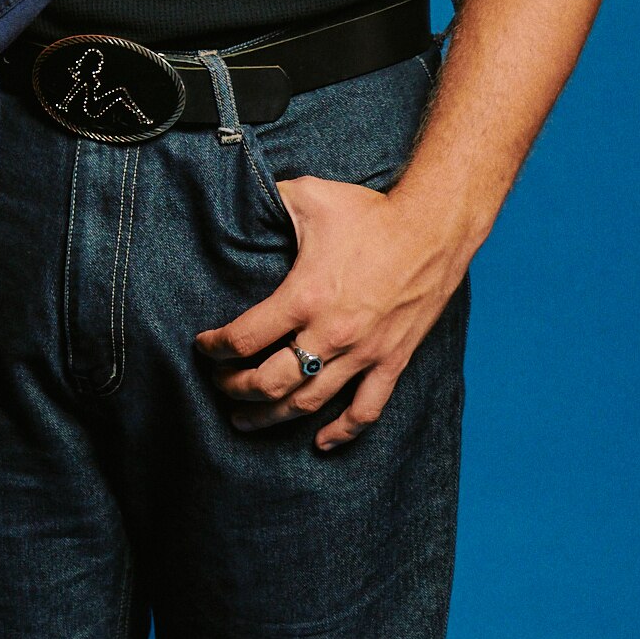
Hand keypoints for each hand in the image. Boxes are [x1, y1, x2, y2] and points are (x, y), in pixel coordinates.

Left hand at [196, 173, 472, 450]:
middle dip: (234, 389)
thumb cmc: (371, 212)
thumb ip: (267, 202)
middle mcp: (331, 334)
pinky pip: (366, 410)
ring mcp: (364, 353)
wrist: (435, 228)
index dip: (215, 348)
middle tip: (219, 385)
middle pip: (269, 383)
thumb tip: (236, 200)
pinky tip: (321, 442)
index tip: (204, 346)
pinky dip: (342, 431)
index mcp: (304, 297)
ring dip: (271, 417)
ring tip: (244, 420)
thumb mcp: (308, 196)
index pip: (243, 339)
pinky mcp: (392, 361)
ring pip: (307, 403)